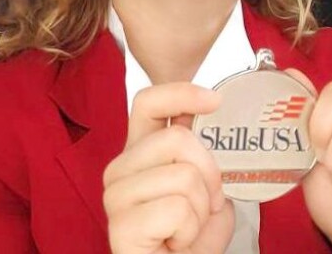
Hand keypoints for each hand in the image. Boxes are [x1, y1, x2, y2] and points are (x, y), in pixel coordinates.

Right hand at [103, 83, 234, 253]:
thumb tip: (210, 121)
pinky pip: (177, 209)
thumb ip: (203, 156)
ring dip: (202, 209)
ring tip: (189, 227)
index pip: (148, 104)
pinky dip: (191, 230)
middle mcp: (121, 168)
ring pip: (184, 176)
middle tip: (207, 203)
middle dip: (210, 174)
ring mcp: (116, 196)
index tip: (214, 100)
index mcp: (140, 152)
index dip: (181, 93)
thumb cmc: (189, 237)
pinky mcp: (121, 227)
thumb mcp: (206, 189)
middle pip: (177, 139)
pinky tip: (176, 242)